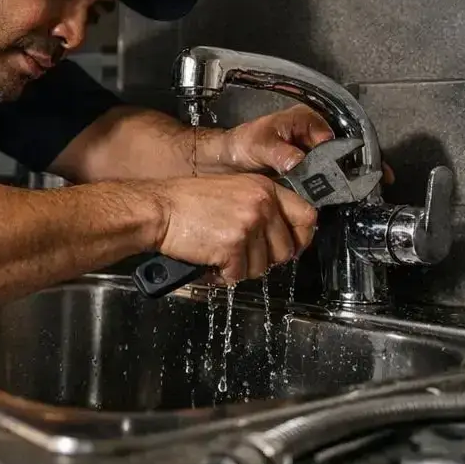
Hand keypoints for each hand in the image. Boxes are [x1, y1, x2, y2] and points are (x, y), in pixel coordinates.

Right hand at [152, 174, 317, 283]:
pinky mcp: (232, 246)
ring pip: (262, 266)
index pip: (307, 216)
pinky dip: (223, 275)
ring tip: (220, 254)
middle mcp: (261, 205)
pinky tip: (210, 261)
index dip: (301, 238)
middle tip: (242, 254)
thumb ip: (259, 205)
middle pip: (286, 249)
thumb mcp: (232, 190)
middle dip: (265, 259)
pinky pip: (239, 275)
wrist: (158, 209)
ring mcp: (248, 225)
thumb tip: (280, 232)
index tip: (291, 246)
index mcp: (264, 188)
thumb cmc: (186, 202)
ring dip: (241, 268)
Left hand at [215, 104, 395, 183]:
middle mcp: (314, 135)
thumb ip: (280, 153)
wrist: (228, 161)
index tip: (351, 169)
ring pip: (338, 166)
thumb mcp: (259, 144)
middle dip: (357, 168)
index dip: (347, 153)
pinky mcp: (309, 171)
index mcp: (306, 120)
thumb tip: (299, 162)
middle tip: (367, 184)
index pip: (335, 135)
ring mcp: (313, 154)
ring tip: (358, 193)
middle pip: (343, 151)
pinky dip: (333, 189)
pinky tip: (339, 199)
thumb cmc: (241, 144)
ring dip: (347, 180)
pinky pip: (326, 179)